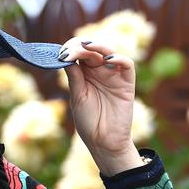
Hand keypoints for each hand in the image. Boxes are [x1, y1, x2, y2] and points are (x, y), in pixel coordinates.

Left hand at [60, 37, 142, 175]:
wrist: (103, 141)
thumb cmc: (88, 121)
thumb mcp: (77, 97)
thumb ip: (74, 77)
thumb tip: (66, 56)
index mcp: (83, 74)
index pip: (78, 54)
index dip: (71, 49)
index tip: (61, 53)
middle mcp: (98, 72)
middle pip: (92, 50)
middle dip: (81, 47)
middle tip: (72, 50)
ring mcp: (113, 76)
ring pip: (109, 52)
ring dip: (99, 47)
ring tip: (87, 47)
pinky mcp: (127, 83)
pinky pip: (127, 65)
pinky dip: (119, 58)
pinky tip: (108, 60)